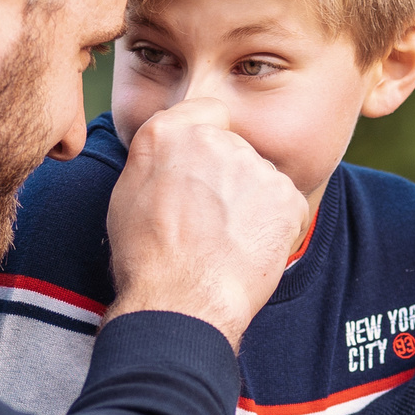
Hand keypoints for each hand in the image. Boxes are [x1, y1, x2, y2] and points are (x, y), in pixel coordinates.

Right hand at [107, 95, 307, 350]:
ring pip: (261, 179)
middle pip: (236, 151)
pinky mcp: (286, 196)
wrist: (182, 301)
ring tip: (228, 243)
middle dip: (230, 180)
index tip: (204, 170)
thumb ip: (154, 156)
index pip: (208, 112)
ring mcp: (254, 167)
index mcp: (169, 133)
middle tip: (211, 224)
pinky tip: (252, 251)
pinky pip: (287, 206)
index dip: (209, 141)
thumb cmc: (147, 258)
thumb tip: (174, 149)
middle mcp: (214, 140)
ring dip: (253, 204)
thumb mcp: (126, 195)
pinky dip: (277, 227)